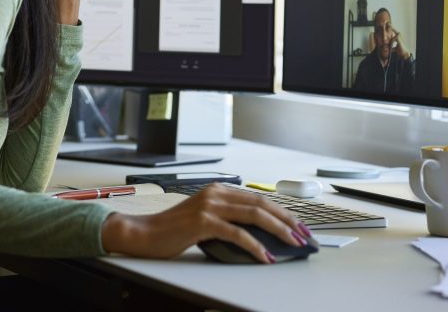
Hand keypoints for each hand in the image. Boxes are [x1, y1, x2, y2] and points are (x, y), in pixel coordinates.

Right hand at [100, 183, 307, 262]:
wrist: (143, 234)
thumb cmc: (173, 230)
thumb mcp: (204, 219)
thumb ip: (226, 219)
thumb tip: (257, 234)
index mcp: (217, 189)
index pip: (258, 198)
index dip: (282, 212)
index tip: (298, 226)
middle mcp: (215, 193)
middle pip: (261, 204)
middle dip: (287, 220)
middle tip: (304, 235)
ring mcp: (209, 206)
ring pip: (254, 216)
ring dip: (278, 231)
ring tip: (293, 244)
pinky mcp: (203, 222)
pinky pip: (237, 234)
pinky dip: (256, 246)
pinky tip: (265, 257)